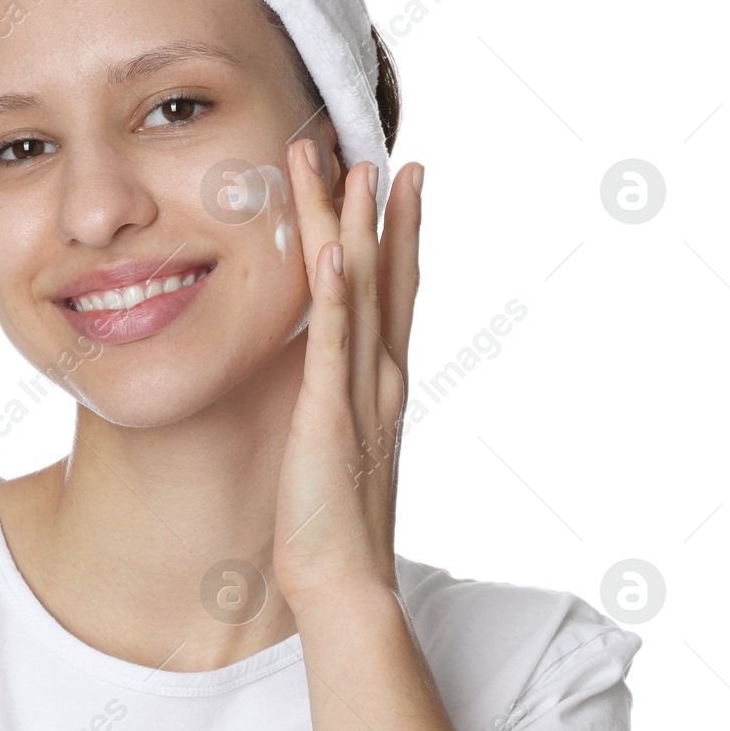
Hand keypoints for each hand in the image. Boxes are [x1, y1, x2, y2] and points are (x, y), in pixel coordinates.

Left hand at [273, 138, 422, 612]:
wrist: (344, 582)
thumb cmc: (334, 522)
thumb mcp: (341, 445)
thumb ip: (342, 402)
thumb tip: (331, 377)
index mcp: (384, 383)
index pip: (395, 292)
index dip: (400, 233)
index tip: (398, 180)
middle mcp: (382, 378)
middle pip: (387, 275)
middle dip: (379, 210)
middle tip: (375, 148)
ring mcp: (361, 393)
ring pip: (362, 292)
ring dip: (354, 227)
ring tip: (351, 168)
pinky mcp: (329, 415)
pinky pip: (331, 343)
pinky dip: (335, 294)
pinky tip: (333, 249)